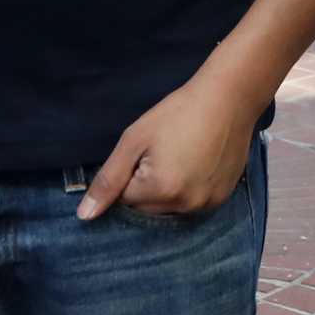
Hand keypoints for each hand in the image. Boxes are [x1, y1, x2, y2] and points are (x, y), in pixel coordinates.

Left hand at [78, 69, 258, 220]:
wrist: (229, 98)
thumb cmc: (178, 112)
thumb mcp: (135, 139)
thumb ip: (108, 180)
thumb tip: (85, 216)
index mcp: (160, 190)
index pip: (126, 200)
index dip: (131, 174)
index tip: (147, 151)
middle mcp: (185, 205)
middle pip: (148, 209)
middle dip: (148, 186)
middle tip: (165, 152)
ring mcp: (207, 204)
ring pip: (170, 208)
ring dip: (169, 190)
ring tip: (182, 156)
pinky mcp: (222, 198)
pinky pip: (193, 204)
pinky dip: (190, 190)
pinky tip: (197, 163)